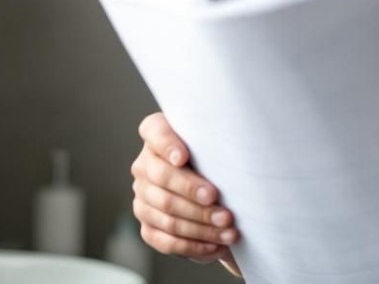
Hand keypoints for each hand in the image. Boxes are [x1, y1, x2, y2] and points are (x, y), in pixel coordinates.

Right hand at [130, 112, 241, 270]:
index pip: (155, 132)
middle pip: (163, 179)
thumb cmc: (218, 161)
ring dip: (201, 225)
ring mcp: (143, 197)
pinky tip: (215, 245)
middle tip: (223, 206)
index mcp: (156, 135)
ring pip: (167, 214)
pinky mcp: (148, 226)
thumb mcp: (216, 146)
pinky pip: (165, 240)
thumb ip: (214, 143)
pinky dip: (192, 245)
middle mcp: (144, 165)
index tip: (184, 157)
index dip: (168, 146)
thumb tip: (235, 153)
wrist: (215, 192)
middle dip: (194, 194)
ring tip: (229, 230)